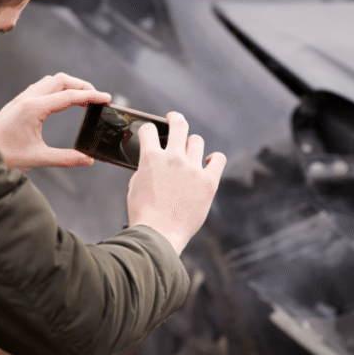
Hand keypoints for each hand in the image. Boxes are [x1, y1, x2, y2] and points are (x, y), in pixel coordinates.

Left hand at [0, 73, 110, 171]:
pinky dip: (57, 89)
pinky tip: (61, 101)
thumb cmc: (4, 156)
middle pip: (61, 80)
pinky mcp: (17, 103)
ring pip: (51, 81)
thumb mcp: (37, 159)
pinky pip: (41, 87)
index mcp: (34, 109)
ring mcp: (21, 99)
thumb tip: (88, 160)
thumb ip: (66, 158)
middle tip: (97, 98)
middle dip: (82, 85)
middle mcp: (27, 99)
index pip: (69, 96)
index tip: (107, 98)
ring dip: (69, 85)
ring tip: (83, 98)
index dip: (91, 96)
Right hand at [126, 112, 226, 254]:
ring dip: (191, 145)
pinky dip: (214, 159)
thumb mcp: (135, 186)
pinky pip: (218, 159)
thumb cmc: (144, 215)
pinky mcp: (209, 182)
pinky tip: (208, 163)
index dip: (149, 130)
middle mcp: (173, 158)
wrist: (158, 235)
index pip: (150, 130)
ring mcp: (193, 169)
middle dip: (175, 119)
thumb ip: (145, 169)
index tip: (152, 133)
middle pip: (179, 124)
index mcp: (151, 158)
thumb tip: (153, 162)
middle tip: (174, 119)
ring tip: (189, 152)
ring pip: (197, 141)